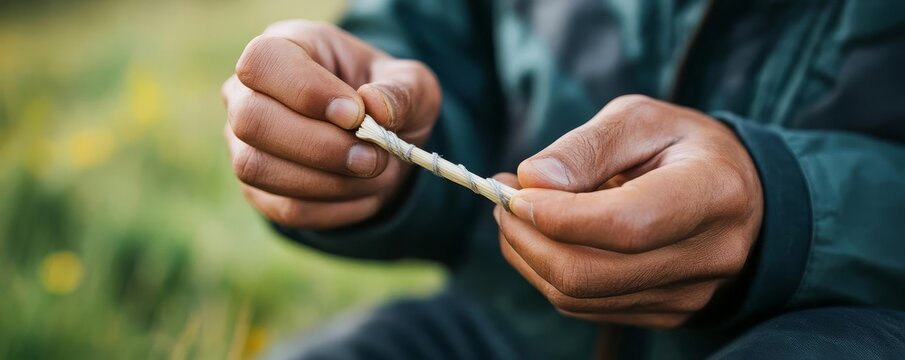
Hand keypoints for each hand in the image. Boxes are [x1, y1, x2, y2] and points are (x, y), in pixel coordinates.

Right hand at [221, 20, 440, 228]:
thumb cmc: (388, 100)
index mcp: (284, 47)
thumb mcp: (412, 85)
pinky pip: (284, 207)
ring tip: (374, 172)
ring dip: (328, 181)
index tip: (355, 114)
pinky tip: (365, 193)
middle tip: (373, 156)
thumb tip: (374, 107)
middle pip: (252, 120)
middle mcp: (248, 93)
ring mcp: (243, 143)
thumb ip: (400, 92)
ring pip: (258, 168)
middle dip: (320, 146)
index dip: (306, 91)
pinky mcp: (258, 189)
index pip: (263, 62)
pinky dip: (334, 208)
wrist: (382, 144)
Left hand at [493, 95, 762, 328]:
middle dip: (528, 239)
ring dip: (528, 257)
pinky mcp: (665, 314)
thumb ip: (587, 147)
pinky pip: (585, 305)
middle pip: (592, 272)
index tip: (516, 194)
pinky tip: (541, 238)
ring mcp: (688, 294)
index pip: (627, 224)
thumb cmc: (683, 147)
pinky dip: (547, 273)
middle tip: (503, 200)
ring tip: (515, 214)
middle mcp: (709, 255)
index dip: (560, 216)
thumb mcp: (641, 120)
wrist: (736, 196)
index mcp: (713, 193)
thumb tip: (531, 180)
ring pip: (579, 295)